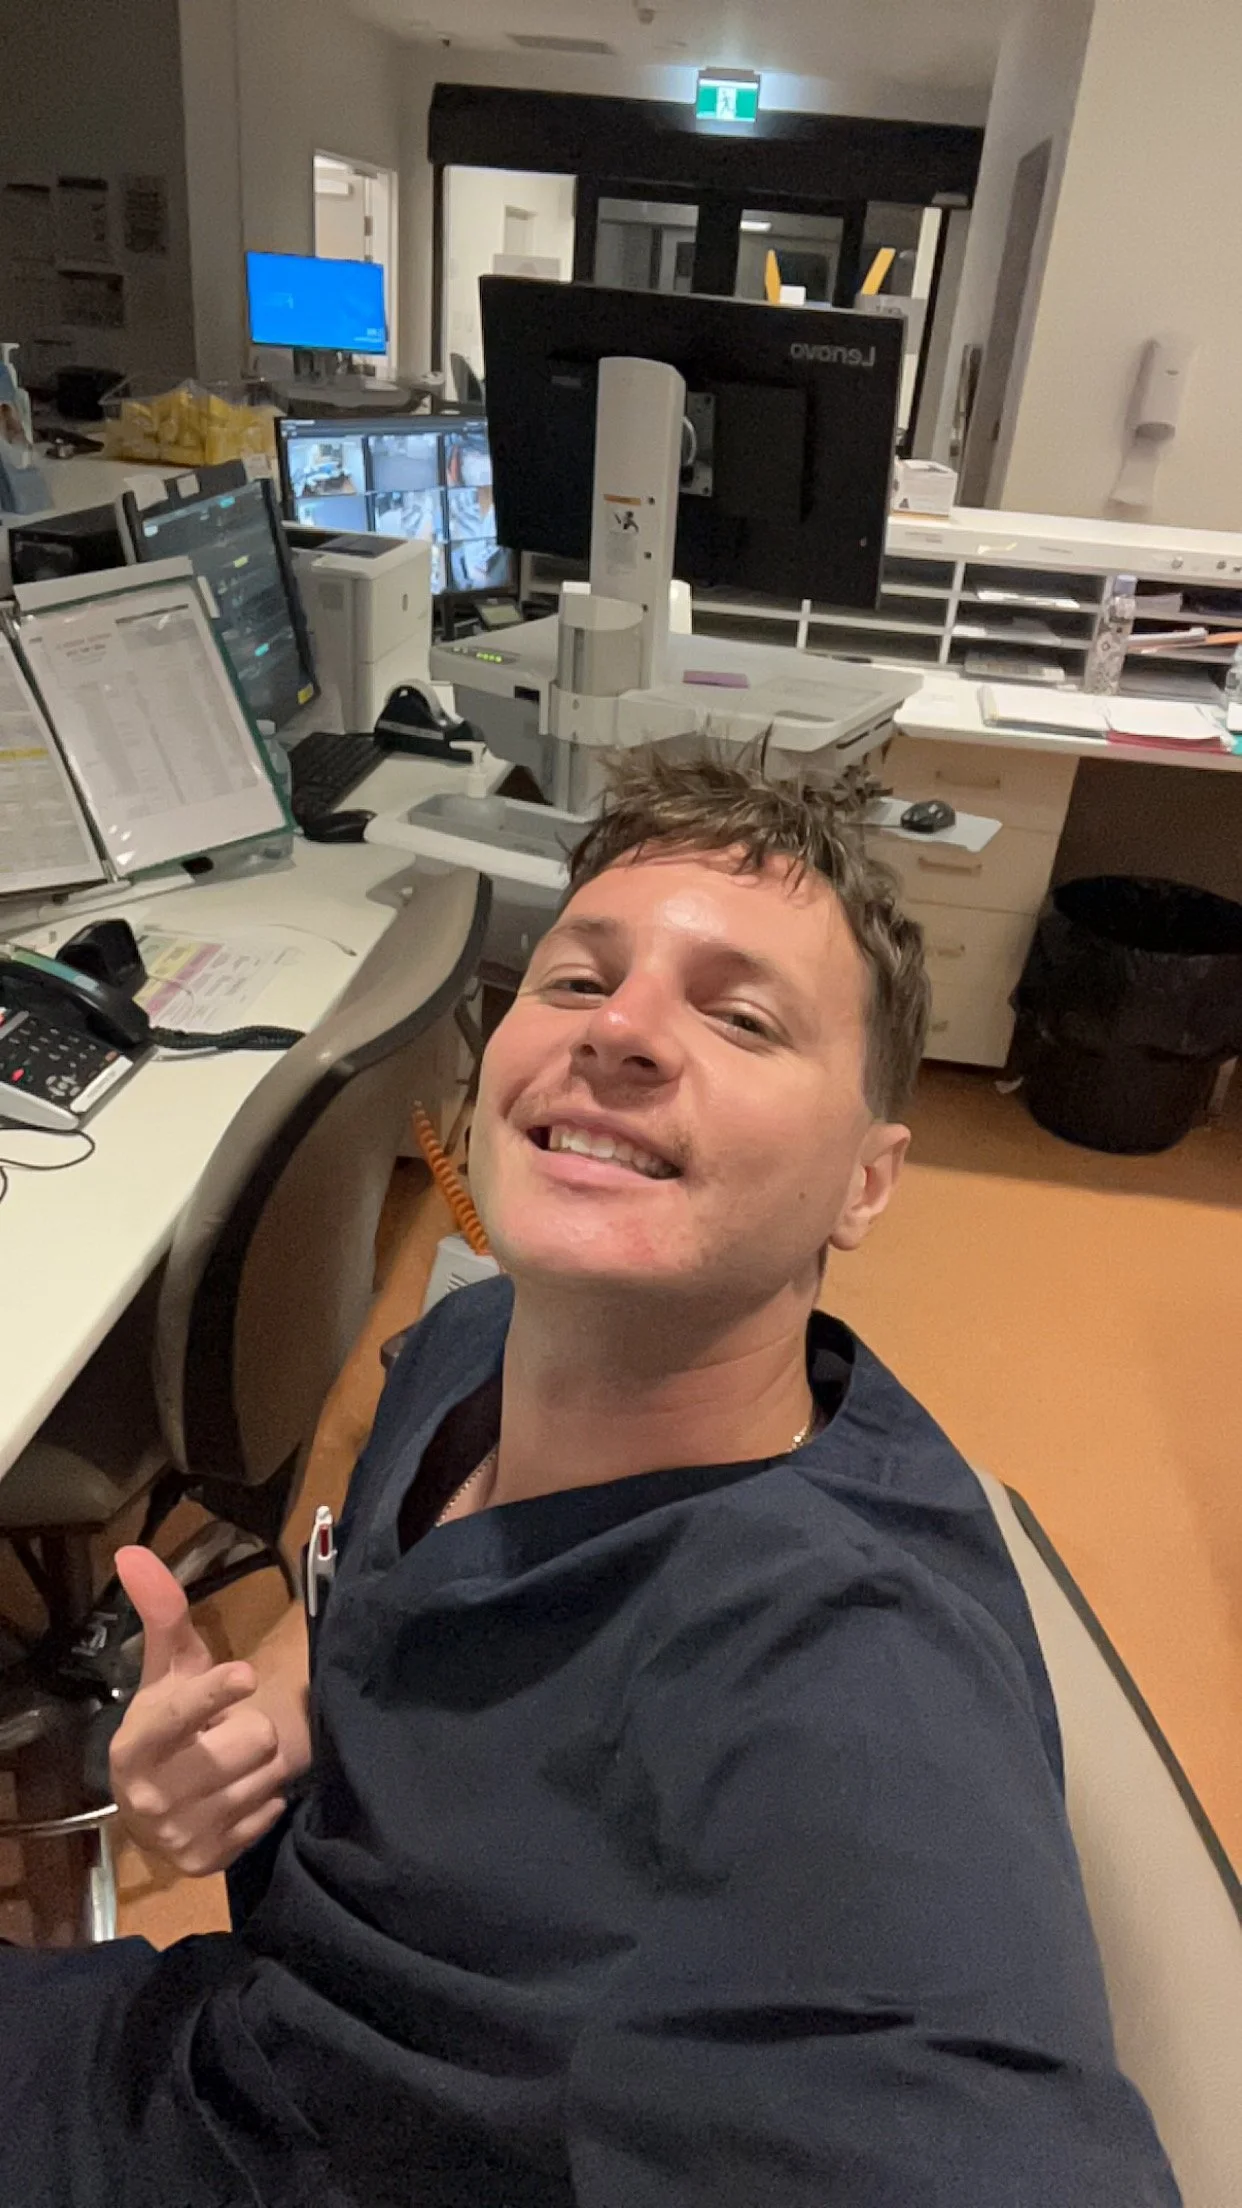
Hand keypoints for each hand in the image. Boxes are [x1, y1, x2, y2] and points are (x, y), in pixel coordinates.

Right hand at [109, 1547, 302, 1876]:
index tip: (244, 1675)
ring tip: (232, 1762)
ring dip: (259, 1764)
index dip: (214, 1693)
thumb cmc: (173, 1721)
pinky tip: (238, 1793)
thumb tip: (133, 1554)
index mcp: (135, 1745)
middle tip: (226, 1731)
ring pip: (266, 1775)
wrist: (159, 1800)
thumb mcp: (168, 1670)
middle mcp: (152, 1796)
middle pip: (251, 1741)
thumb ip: (162, 1615)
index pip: (181, 1715)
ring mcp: (180, 1834)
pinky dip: (263, 1798)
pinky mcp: (209, 1862)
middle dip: (249, 1727)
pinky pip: (269, 1811)